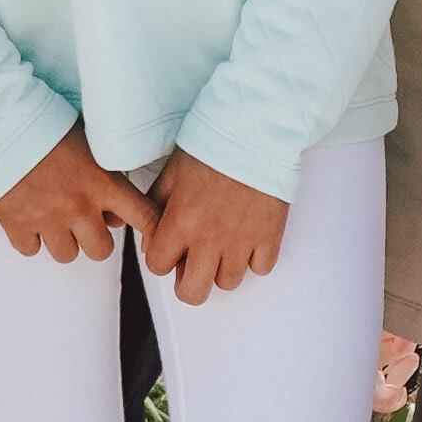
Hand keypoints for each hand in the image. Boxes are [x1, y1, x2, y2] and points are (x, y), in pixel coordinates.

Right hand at [0, 124, 158, 264]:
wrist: (1, 120)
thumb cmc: (48, 122)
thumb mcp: (89, 139)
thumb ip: (107, 173)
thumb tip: (115, 211)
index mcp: (104, 182)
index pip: (145, 217)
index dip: (153, 231)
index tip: (152, 236)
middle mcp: (79, 206)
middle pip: (102, 250)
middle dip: (95, 238)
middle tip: (85, 221)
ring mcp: (47, 218)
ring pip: (67, 255)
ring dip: (63, 240)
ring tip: (54, 218)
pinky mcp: (16, 224)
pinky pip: (30, 250)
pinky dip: (30, 238)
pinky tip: (29, 217)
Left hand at [141, 151, 289, 301]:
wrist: (256, 128)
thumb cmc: (211, 143)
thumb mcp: (172, 171)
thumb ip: (155, 206)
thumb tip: (151, 241)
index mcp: (180, 220)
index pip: (157, 266)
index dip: (162, 258)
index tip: (171, 246)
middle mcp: (210, 237)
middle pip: (192, 293)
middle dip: (188, 282)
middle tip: (193, 263)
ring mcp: (242, 240)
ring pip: (228, 283)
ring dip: (222, 268)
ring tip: (223, 245)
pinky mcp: (270, 235)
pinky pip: (261, 269)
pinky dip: (254, 259)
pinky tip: (248, 238)